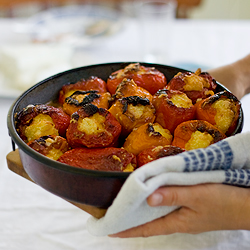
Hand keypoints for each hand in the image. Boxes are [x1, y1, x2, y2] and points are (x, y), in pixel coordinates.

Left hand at [110, 184, 249, 237]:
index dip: (126, 230)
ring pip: (156, 214)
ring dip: (141, 210)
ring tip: (126, 205)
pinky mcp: (189, 208)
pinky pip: (166, 206)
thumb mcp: (197, 195)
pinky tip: (151, 195)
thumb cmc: (223, 202)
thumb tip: (147, 197)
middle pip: (148, 222)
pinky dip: (155, 202)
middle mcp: (176, 221)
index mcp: (176, 222)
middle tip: (113, 213)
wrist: (246, 206)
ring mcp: (183, 215)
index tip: (109, 228)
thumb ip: (172, 195)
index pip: (144, 228)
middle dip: (130, 220)